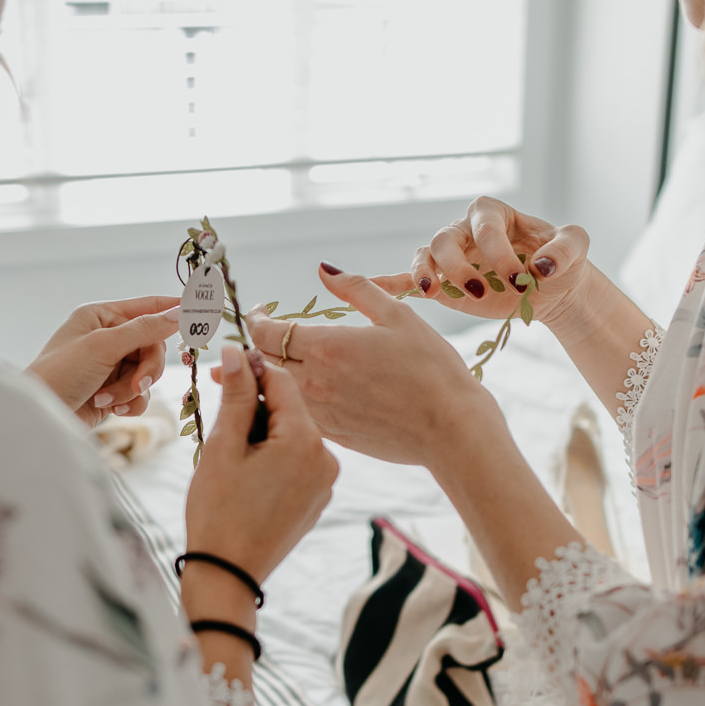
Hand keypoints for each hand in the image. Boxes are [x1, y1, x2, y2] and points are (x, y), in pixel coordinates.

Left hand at [26, 296, 178, 426]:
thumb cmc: (60, 374)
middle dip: (146, 369)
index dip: (175, 309)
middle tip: (138, 384)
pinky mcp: (112, 392)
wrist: (39, 417)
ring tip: (109, 399)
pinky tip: (111, 409)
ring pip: (148, 372)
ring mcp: (111, 366)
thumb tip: (179, 312)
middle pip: (154, 345)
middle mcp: (107, 338)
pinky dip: (130, 402)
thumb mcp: (103, 346)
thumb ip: (144, 329)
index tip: (204, 311)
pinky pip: (140, 393)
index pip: (148, 306)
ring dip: (133, 389)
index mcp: (101, 316)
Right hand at [185, 346, 338, 587]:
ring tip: (231, 455)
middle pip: (289, 409)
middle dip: (254, 406)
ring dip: (262, 432)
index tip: (224, 368)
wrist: (228, 575)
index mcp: (304, 440)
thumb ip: (236, 396)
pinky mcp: (318, 497)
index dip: (251, 369)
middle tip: (218, 420)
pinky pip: (297, 461)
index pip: (282, 382)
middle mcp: (325, 457)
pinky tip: (247, 475)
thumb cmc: (218, 512)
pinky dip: (273, 456)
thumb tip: (236, 352)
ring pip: (292, 434)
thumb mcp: (223, 447)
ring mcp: (326, 480)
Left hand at [246, 265, 505, 472]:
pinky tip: (295, 397)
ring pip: (274, 394)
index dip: (256, 320)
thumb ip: (357, 289)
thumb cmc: (431, 369)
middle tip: (254, 341)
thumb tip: (324, 269)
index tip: (260, 313)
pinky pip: (295, 416)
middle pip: (262, 363)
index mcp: (327, 347)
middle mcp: (315, 383)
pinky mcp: (333, 436)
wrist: (451, 428)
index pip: (267, 332)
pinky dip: (285, 403)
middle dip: (254, 349)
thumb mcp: (398, 316)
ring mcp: (321, 414)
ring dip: (265, 378)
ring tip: (264, 368)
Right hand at [368, 196, 597, 327]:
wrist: (552, 289)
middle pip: (444, 240)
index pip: (484, 229)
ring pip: (424, 257)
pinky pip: (409, 280)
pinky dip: (390, 284)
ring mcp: (449, 258)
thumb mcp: (575, 246)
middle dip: (458, 267)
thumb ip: (565, 248)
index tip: (522, 280)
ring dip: (428, 276)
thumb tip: (541, 266)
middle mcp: (464, 231)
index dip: (499, 254)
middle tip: (480, 292)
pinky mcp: (442, 284)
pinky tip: (369, 288)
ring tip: (435, 293)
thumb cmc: (561, 259)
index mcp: (492, 214)